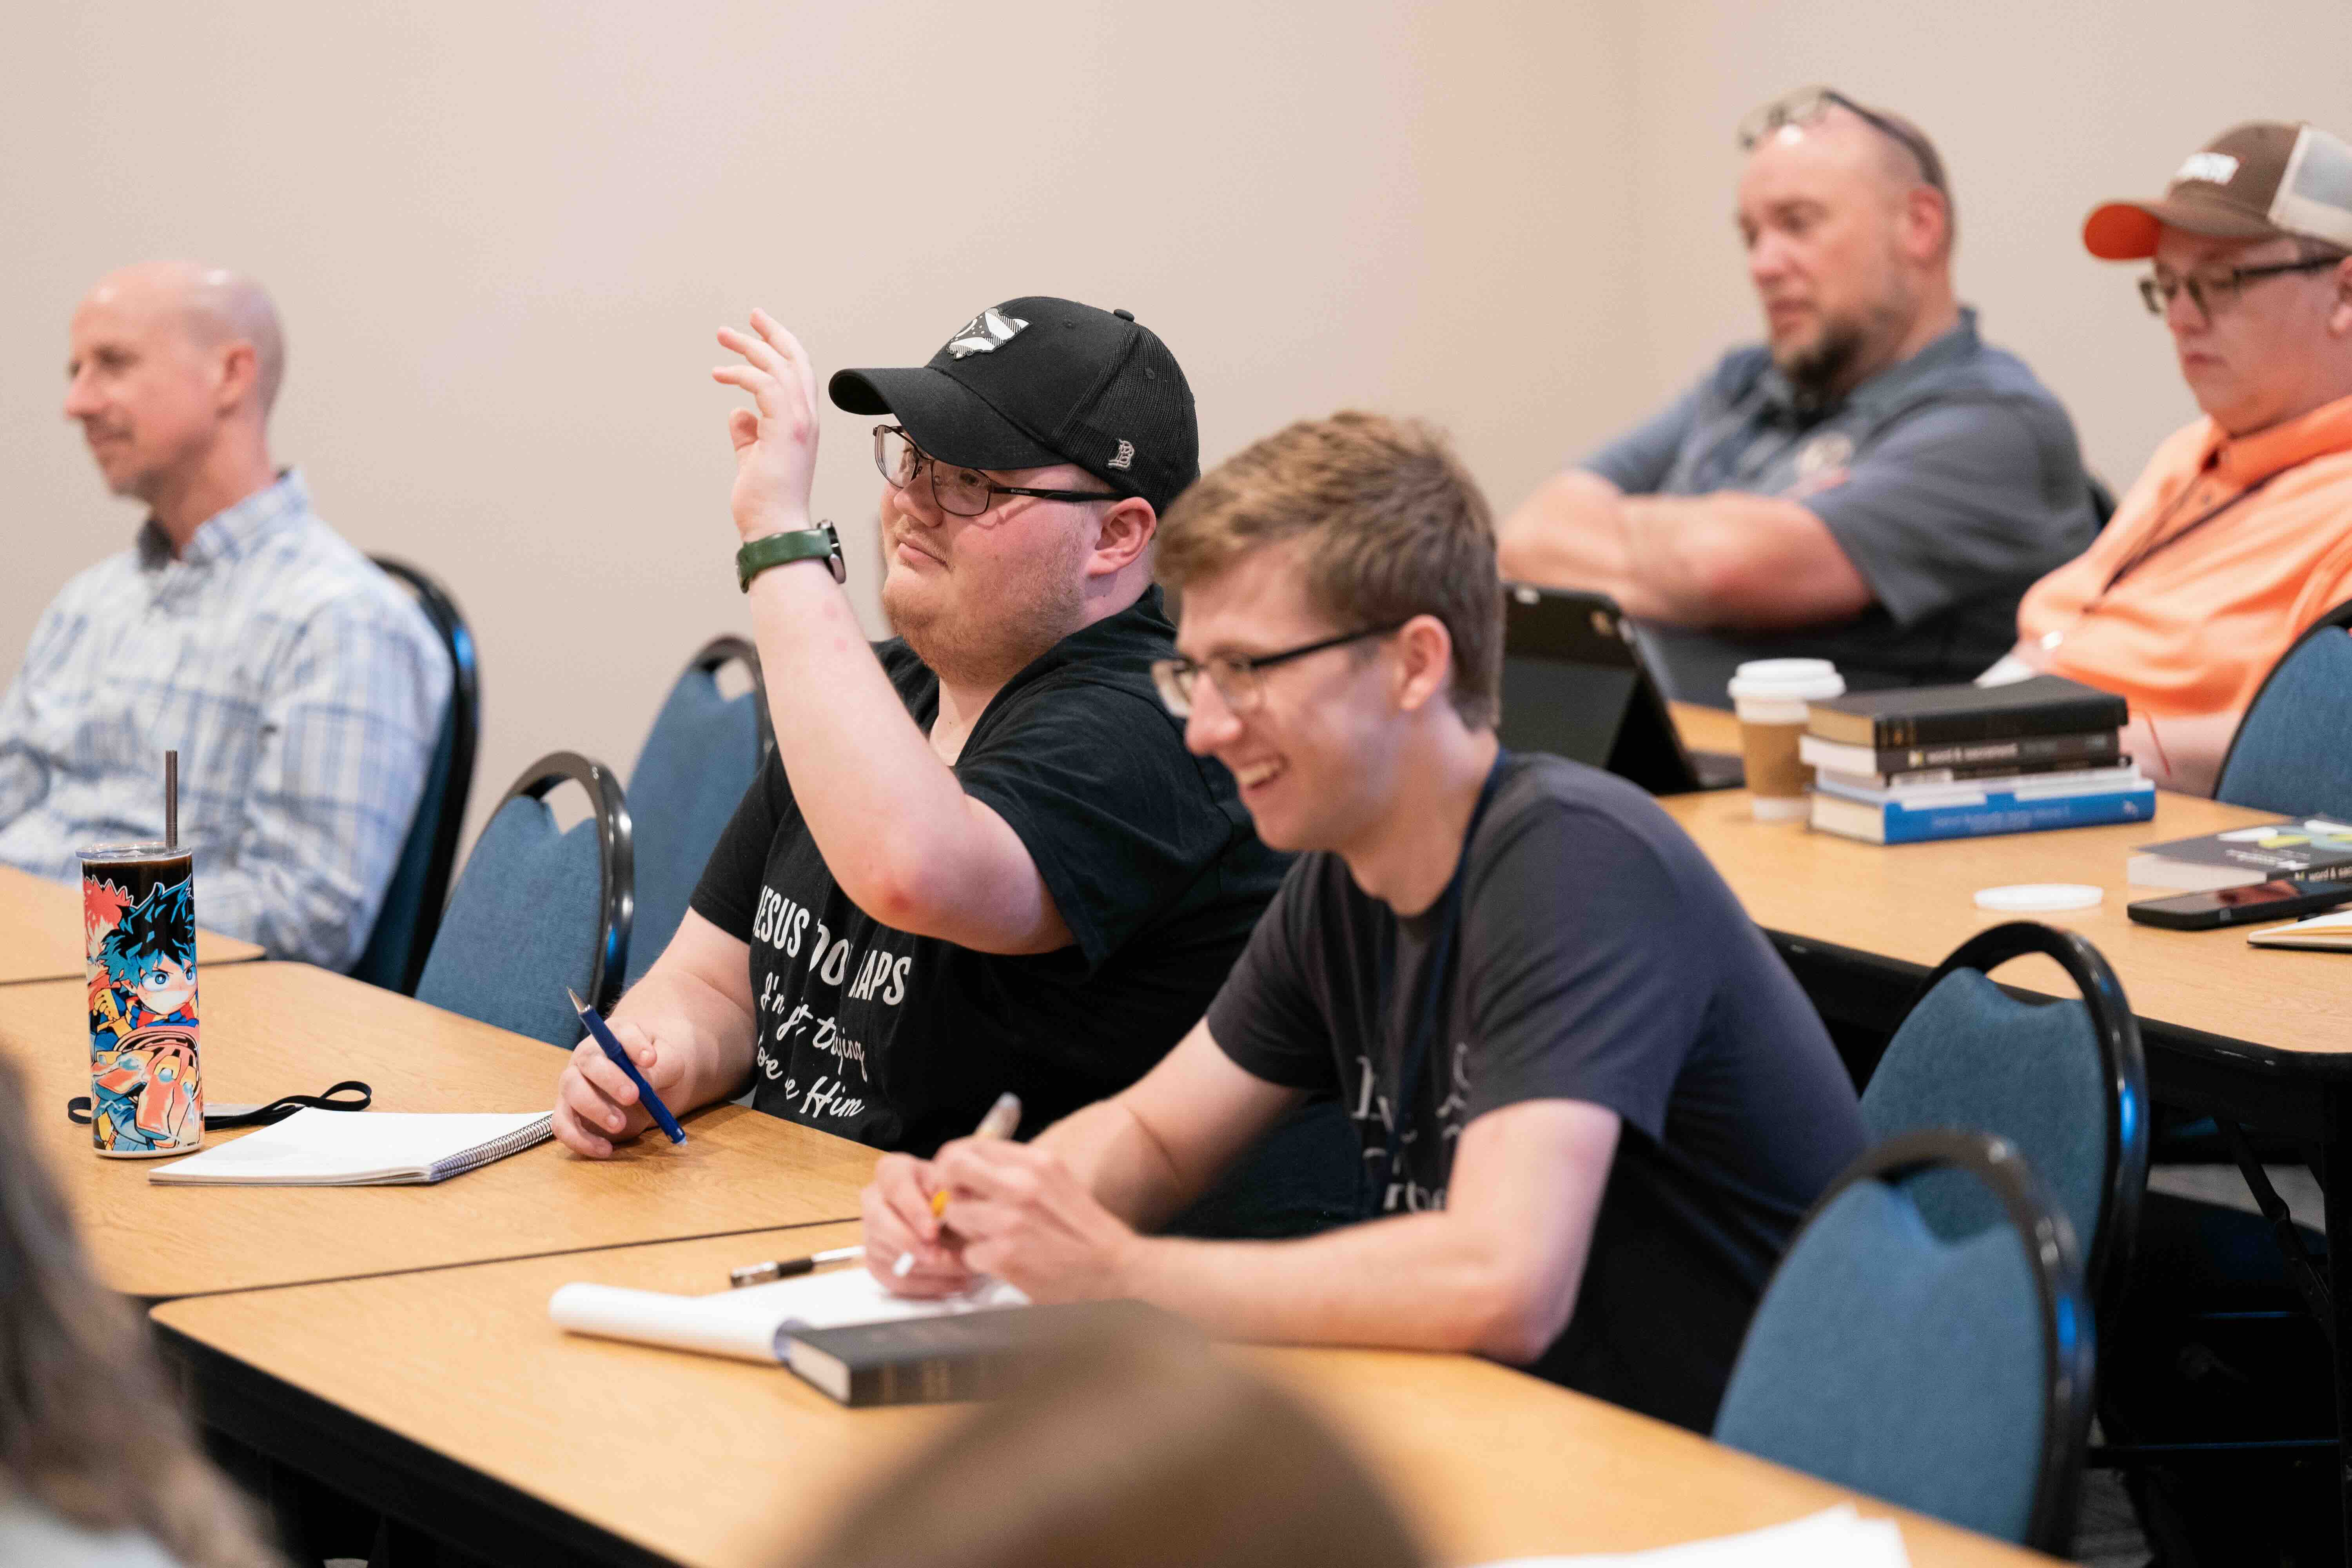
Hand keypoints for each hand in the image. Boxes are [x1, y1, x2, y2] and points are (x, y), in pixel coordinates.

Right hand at [552, 1019, 690, 1157]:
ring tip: (619, 1124)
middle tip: (633, 1096)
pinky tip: (605, 1149)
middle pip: (590, 1061)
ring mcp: (574, 1083)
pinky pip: (563, 1125)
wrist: (646, 1086)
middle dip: (610, 1079)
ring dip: (594, 1108)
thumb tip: (646, 1075)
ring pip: (572, 1091)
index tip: (651, 1059)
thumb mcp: (670, 1064)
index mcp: (616, 1037)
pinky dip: (580, 1139)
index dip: (634, 1044)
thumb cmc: (657, 1069)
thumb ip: (664, 1066)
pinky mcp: (569, 1111)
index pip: (621, 1032)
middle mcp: (589, 1056)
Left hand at [711, 308, 820, 542]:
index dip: (782, 348)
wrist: (775, 529)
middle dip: (772, 334)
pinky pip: (765, 384)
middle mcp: (807, 419)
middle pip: (796, 361)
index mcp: (803, 425)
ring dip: (750, 347)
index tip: (759, 331)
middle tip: (749, 316)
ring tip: (723, 337)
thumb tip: (738, 414)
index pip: (799, 375)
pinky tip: (720, 374)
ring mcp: (799, 423)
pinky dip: (742, 373)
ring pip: (780, 367)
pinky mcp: (785, 429)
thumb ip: (748, 434)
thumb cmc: (766, 503)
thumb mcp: (753, 459)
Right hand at [862, 1153, 977, 1297]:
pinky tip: (954, 1281)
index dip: (913, 1211)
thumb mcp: (953, 1184)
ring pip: (889, 1254)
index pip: (896, 1187)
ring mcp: (871, 1233)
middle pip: (880, 1222)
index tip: (932, 1231)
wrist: (945, 1214)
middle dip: (909, 1243)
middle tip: (937, 1256)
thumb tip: (947, 1205)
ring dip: (926, 1268)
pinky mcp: (877, 1262)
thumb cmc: (949, 1194)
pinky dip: (927, 1285)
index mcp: (892, 1172)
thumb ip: (950, 1192)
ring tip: (962, 1269)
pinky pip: (896, 1280)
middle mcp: (874, 1200)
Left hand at [932, 1138, 1141, 1302]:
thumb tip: (971, 1171)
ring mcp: (1010, 1220)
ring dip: (966, 1230)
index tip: (956, 1180)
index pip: (971, 1146)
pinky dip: (981, 1261)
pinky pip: (967, 1253)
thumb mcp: (1057, 1182)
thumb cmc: (1085, 1230)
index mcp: (1037, 1162)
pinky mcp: (1004, 1255)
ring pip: (953, 1214)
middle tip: (957, 1206)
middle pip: (952, 1168)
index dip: (955, 1163)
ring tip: (991, 1239)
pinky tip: (1004, 1262)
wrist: (1117, 1269)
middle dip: (948, 1188)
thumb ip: (1016, 1171)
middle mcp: (1022, 1184)